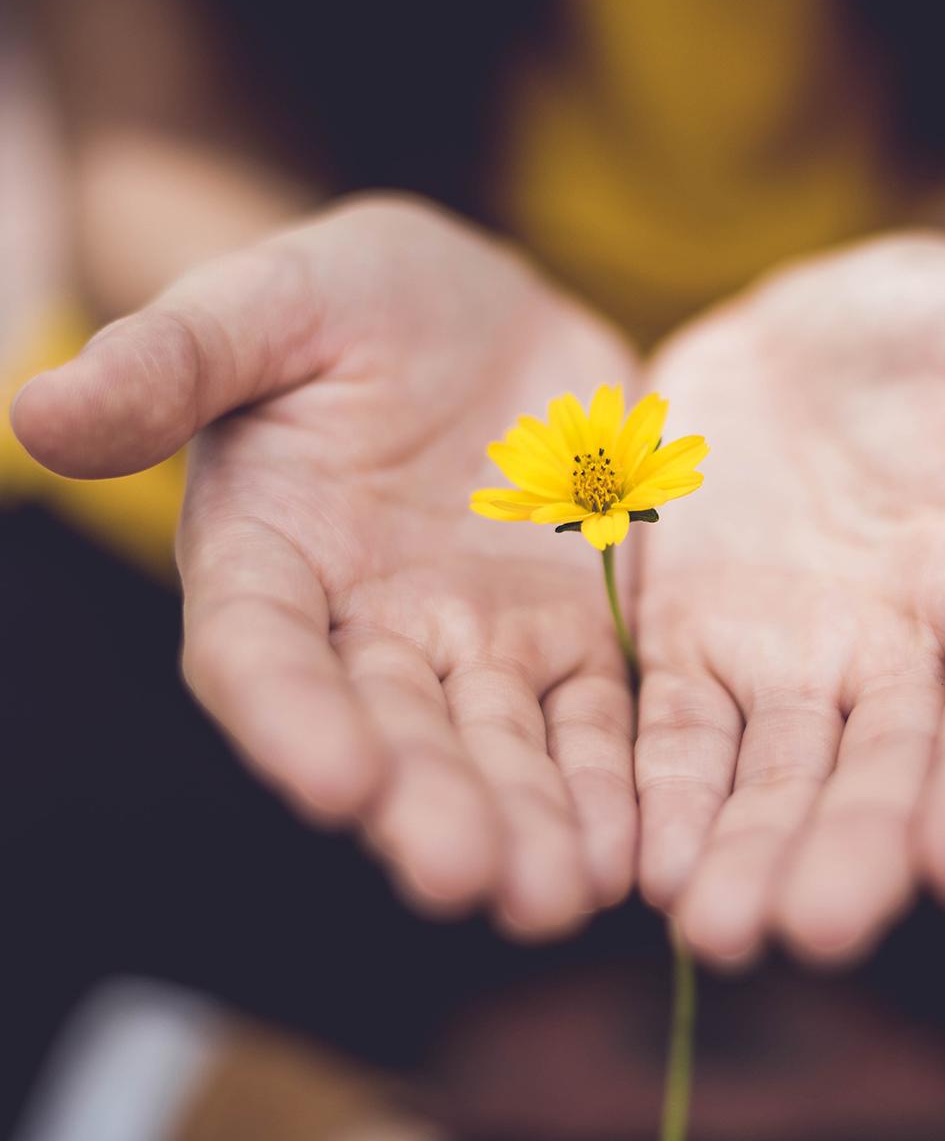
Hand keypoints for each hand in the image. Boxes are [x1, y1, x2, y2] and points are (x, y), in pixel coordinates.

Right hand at [11, 197, 638, 936]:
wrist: (480, 313)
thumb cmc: (354, 299)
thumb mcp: (268, 303)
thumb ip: (174, 360)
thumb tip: (39, 413)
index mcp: (271, 556)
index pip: (261, 654)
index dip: (289, 718)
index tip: (335, 782)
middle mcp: (367, 626)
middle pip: (391, 731)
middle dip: (427, 805)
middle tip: (468, 879)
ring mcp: (475, 639)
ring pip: (498, 746)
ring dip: (528, 823)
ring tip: (561, 895)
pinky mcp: (567, 633)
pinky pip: (591, 716)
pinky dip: (610, 779)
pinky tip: (634, 844)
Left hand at [634, 234, 944, 964]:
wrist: (801, 335)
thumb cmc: (938, 328)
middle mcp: (903, 652)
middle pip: (884, 767)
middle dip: (853, 848)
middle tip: (816, 931)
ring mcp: (793, 657)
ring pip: (776, 771)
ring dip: (748, 849)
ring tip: (716, 929)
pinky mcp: (697, 641)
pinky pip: (681, 726)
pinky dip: (667, 789)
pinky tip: (650, 862)